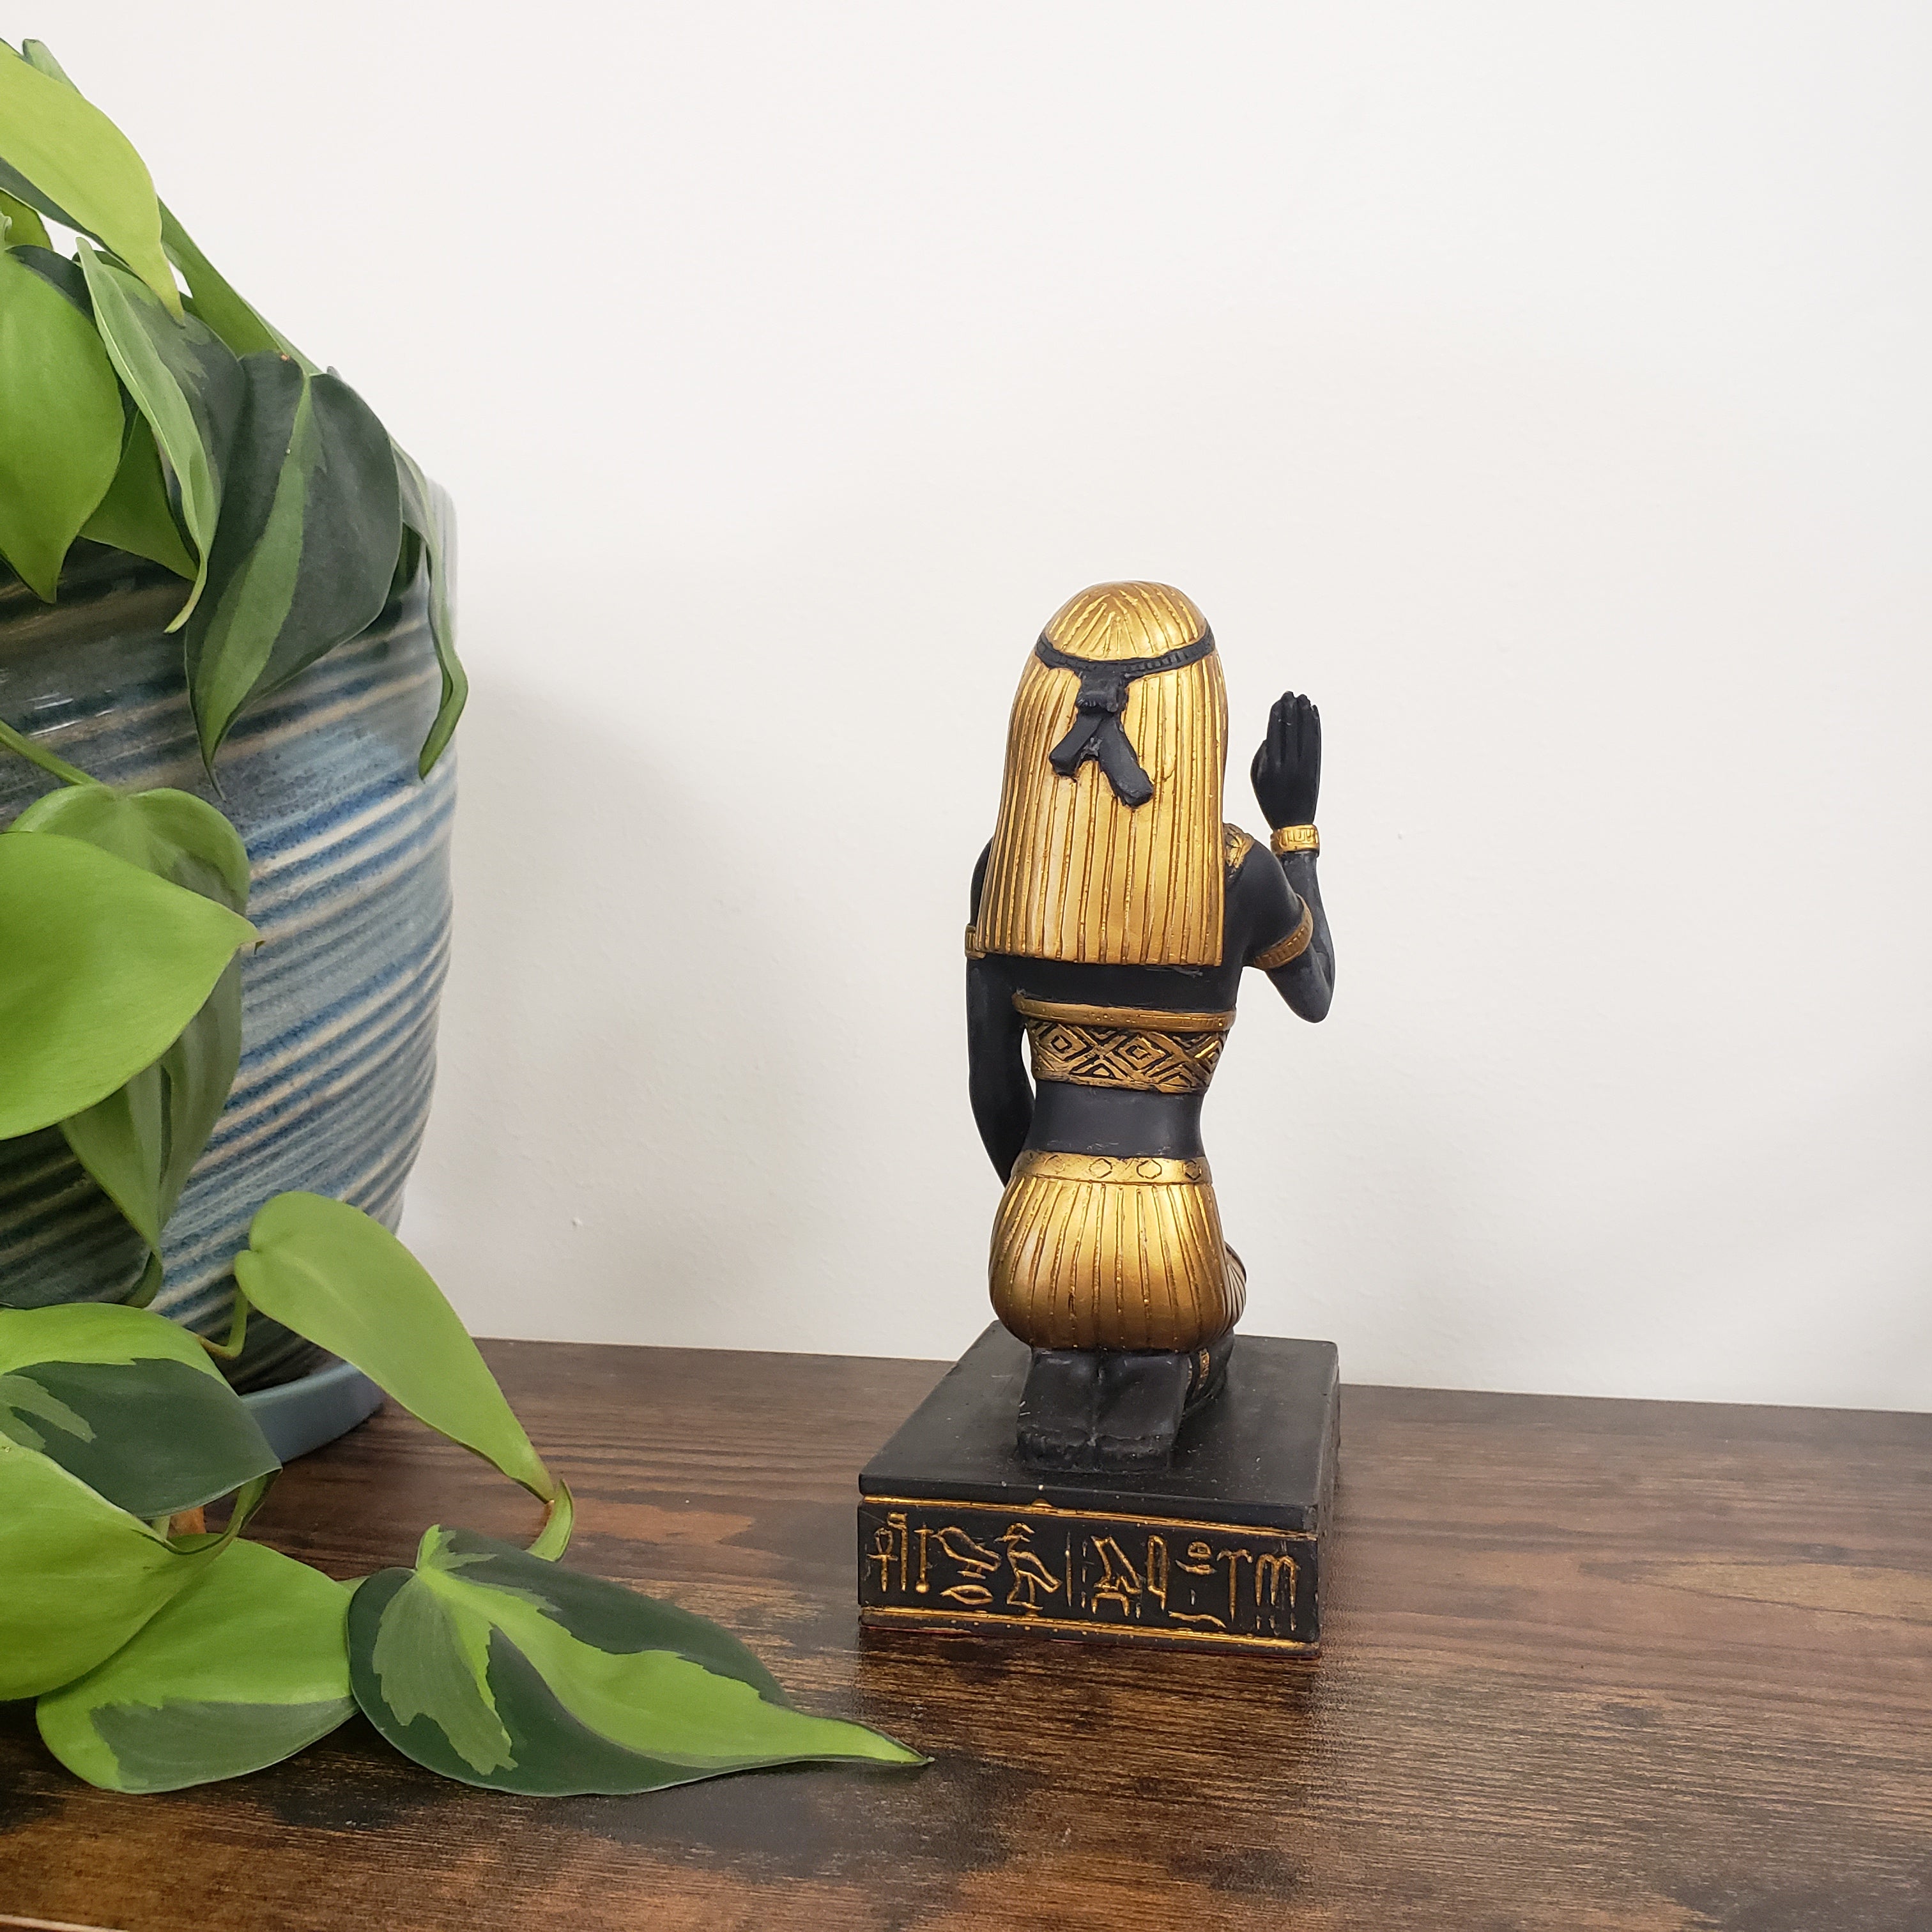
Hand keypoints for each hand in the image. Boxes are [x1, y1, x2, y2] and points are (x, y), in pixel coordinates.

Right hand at [1250, 692, 1320, 829]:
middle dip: (1291, 709)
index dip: (1277, 714)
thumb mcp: (1257, 781)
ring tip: (1304, 699)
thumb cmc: (1270, 801)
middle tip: (1291, 694)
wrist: (1293, 824)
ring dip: (1305, 714)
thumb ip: (1260, 757)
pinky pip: (1315, 742)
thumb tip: (1270, 735)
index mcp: (1269, 767)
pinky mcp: (1315, 769)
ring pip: (1305, 733)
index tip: (1279, 700)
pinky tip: (1314, 714)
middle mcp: (1287, 765)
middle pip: (1290, 729)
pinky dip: (1315, 726)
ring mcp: (1303, 767)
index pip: (1274, 732)